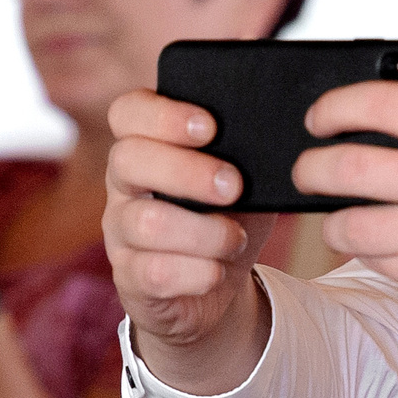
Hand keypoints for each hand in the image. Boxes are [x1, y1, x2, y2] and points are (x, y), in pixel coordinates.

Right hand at [104, 89, 275, 390]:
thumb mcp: (243, 180)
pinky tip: (218, 271)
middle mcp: (123, 186)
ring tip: (235, 239)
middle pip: (127, 159)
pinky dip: (198, 273)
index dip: (163, 115)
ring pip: (146, 222)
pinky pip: (154, 273)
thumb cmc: (229, 217)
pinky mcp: (131, 279)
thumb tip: (276, 131)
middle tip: (234, 186)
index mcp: (147, 147)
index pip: (128, 112)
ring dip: (204, 232)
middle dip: (187, 171)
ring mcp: (121, 234)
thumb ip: (245, 153)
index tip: (210, 126)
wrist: (217, 285)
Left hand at [294, 9, 397, 332]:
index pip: (380, 104)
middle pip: (352, 168)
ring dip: (329, 215)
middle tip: (307, 165)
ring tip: (332, 203)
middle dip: (311, 166)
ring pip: (354, 225)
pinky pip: (378, 260)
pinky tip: (372, 233)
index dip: (333, 106)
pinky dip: (363, 247)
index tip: (320, 116)